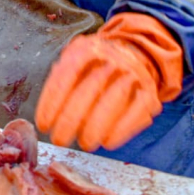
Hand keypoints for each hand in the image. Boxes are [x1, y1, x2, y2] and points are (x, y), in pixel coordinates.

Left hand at [35, 13, 183, 151]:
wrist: (136, 54)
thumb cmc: (95, 66)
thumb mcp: (74, 61)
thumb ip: (60, 78)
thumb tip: (47, 112)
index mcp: (87, 50)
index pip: (66, 75)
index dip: (52, 102)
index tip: (44, 125)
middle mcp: (112, 58)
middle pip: (89, 88)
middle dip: (71, 119)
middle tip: (60, 140)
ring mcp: (133, 73)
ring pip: (114, 99)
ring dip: (96, 126)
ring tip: (84, 144)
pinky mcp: (149, 91)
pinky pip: (137, 110)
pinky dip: (122, 129)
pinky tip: (108, 142)